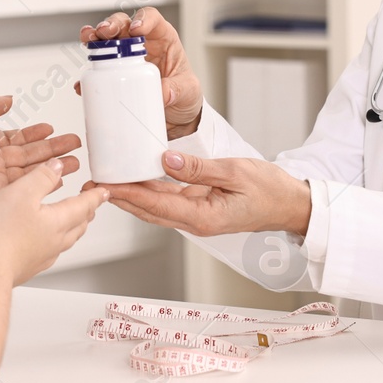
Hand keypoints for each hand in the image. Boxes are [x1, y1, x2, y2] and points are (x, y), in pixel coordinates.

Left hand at [0, 94, 80, 213]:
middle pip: (29, 153)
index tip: (51, 129)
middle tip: (75, 144)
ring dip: (54, 165)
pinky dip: (42, 182)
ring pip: (31, 170)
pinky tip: (59, 178)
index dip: (35, 133)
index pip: (16, 136)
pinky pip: (23, 188)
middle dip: (53, 148)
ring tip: (76, 161)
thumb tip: (8, 100)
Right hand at [0, 160, 109, 285]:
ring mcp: (41, 257)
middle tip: (90, 204)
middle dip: (86, 212)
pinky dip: (54, 240)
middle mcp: (54, 242)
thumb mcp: (21, 192)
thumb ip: (41, 178)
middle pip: (79, 225)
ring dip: (72, 227)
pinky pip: (49, 252)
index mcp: (58, 221)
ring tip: (70, 220)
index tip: (104, 191)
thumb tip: (57, 167)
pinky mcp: (27, 267)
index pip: (84, 206)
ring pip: (65, 240)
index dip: (95, 196)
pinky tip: (42, 240)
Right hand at [79, 7, 202, 137]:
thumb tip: (162, 93)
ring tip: (87, 41)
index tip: (135, 29)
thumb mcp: (189, 90)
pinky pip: (98, 72)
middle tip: (105, 32)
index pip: (151, 18)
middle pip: (122, 24)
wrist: (176, 117)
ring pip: (105, 40)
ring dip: (94, 38)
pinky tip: (84, 82)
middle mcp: (140, 44)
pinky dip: (89, 75)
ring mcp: (124, 58)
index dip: (142, 19)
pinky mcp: (113, 76)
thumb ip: (177, 89)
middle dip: (111, 24)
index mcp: (162, 38)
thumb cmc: (185, 95)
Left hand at [93, 150, 311, 238]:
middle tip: (92, 183)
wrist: (290, 205)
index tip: (106, 184)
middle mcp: (195, 222)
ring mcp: (196, 217)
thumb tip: (167, 160)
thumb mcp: (235, 172)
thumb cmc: (269, 190)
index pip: (156, 205)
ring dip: (131, 195)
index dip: (129, 194)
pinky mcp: (199, 209)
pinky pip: (168, 201)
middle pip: (148, 210)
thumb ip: (200, 168)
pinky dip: (149, 191)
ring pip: (155, 207)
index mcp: (203, 217)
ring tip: (106, 181)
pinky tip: (136, 180)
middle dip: (120, 197)